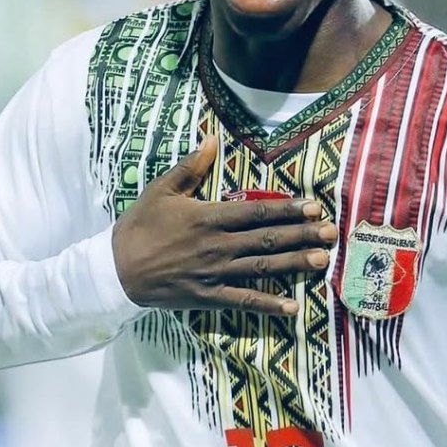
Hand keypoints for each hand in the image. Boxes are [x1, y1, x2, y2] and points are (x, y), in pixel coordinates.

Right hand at [112, 136, 336, 315]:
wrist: (115, 270)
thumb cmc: (139, 228)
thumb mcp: (161, 191)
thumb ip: (190, 167)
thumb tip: (212, 139)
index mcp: (209, 217)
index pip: (257, 211)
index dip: (288, 209)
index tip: (313, 206)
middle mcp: (217, 245)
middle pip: (268, 239)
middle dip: (302, 235)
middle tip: (331, 233)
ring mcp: (215, 273)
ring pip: (262, 267)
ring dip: (294, 264)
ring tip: (322, 261)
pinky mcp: (208, 297)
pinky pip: (243, 301)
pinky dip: (268, 305)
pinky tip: (292, 307)